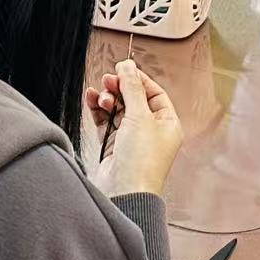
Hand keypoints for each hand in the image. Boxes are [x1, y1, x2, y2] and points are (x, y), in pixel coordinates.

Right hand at [87, 59, 183, 197]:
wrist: (124, 193)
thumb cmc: (141, 162)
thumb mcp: (139, 116)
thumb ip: (132, 88)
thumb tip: (128, 66)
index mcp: (167, 124)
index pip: (154, 93)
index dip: (138, 79)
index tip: (123, 68)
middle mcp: (151, 131)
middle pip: (135, 99)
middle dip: (120, 88)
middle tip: (108, 80)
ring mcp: (132, 139)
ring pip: (119, 109)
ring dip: (108, 99)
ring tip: (100, 97)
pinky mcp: (114, 146)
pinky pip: (106, 121)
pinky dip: (98, 110)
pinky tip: (91, 100)